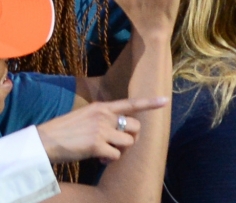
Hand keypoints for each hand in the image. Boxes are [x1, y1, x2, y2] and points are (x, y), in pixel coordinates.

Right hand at [36, 96, 167, 163]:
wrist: (44, 141)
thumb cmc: (63, 131)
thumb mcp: (85, 116)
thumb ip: (103, 119)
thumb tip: (118, 130)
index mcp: (102, 107)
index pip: (131, 103)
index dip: (150, 103)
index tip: (165, 101)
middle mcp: (104, 116)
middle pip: (135, 127)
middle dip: (131, 138)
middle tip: (119, 145)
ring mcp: (101, 130)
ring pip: (127, 142)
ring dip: (120, 151)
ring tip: (105, 153)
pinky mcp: (96, 145)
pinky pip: (115, 155)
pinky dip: (109, 159)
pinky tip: (99, 159)